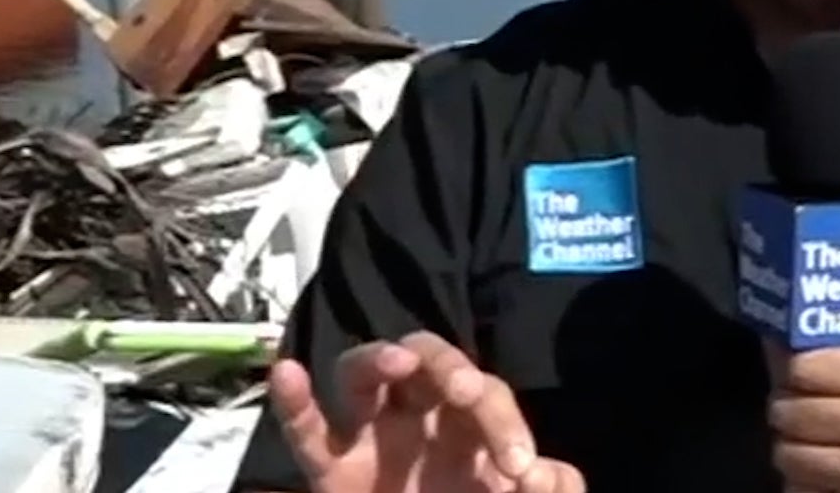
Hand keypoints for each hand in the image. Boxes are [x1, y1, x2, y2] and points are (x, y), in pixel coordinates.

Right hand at [268, 330, 584, 492]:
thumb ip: (553, 487)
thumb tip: (546, 474)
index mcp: (471, 422)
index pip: (487, 393)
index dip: (504, 421)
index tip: (519, 469)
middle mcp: (420, 418)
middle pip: (427, 362)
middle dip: (448, 365)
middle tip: (467, 392)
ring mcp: (371, 439)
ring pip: (361, 375)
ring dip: (378, 359)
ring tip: (397, 363)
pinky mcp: (332, 473)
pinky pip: (307, 432)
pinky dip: (294, 402)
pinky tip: (286, 371)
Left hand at [766, 342, 839, 491]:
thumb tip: (796, 334)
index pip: (803, 364)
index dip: (792, 367)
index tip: (794, 369)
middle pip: (787, 409)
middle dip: (788, 408)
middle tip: (800, 406)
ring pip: (786, 452)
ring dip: (792, 447)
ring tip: (813, 440)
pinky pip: (800, 487)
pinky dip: (804, 479)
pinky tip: (824, 470)